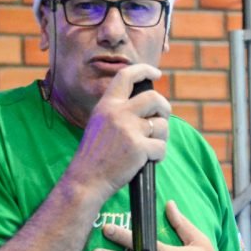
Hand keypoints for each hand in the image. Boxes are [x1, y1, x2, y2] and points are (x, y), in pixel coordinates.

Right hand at [64, 64, 170, 202]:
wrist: (86, 180)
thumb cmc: (95, 156)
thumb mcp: (100, 124)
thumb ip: (119, 111)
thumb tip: (149, 104)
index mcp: (107, 105)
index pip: (126, 76)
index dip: (144, 70)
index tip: (156, 73)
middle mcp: (118, 113)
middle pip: (154, 98)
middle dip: (164, 108)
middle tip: (162, 118)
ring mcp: (129, 129)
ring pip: (162, 125)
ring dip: (161, 137)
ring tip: (149, 147)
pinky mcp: (139, 147)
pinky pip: (161, 147)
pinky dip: (158, 156)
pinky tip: (147, 161)